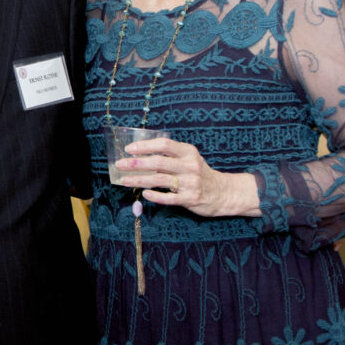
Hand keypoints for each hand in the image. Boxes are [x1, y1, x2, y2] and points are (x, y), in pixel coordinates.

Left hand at [115, 136, 260, 217]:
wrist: (224, 193)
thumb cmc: (200, 173)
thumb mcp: (190, 158)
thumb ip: (171, 154)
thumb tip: (141, 152)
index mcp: (188, 152)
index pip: (164, 145)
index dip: (145, 146)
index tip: (129, 149)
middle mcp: (190, 166)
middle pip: (158, 162)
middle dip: (136, 163)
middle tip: (120, 164)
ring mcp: (191, 183)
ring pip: (159, 180)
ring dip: (139, 180)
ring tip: (124, 180)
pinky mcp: (191, 199)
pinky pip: (169, 198)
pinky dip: (155, 196)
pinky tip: (144, 193)